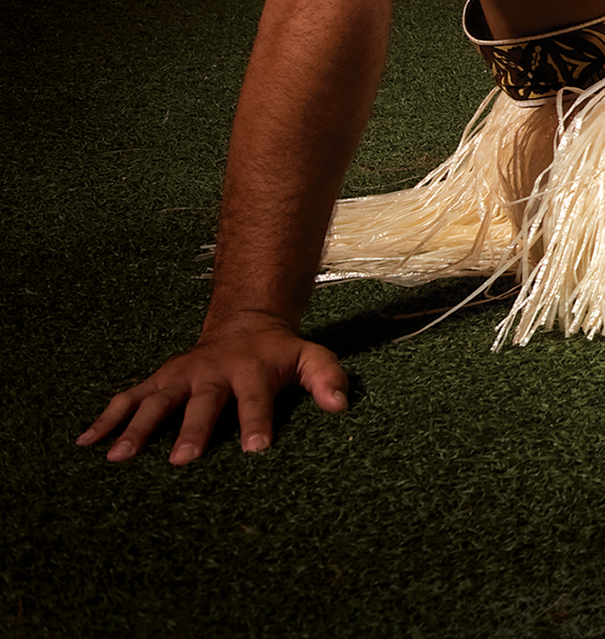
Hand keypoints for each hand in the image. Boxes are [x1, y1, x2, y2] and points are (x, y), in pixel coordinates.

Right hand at [78, 315, 349, 463]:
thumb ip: (326, 377)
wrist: (245, 323)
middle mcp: (211, 373)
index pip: (256, 399)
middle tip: (182, 460)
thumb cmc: (278, 353)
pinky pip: (127, 399)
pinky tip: (85, 444)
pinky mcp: (158, 381)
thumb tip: (339, 406)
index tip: (256, 449)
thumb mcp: (310, 356)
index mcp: (250, 371)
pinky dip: (105, 419)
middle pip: (201, 403)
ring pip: (156, 402)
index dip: (257, 422)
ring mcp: (180, 376)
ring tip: (119, 459)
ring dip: (137, 429)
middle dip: (192, 430)